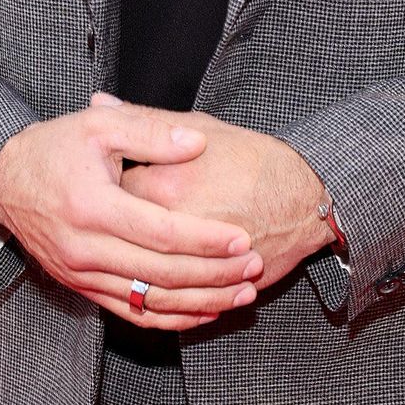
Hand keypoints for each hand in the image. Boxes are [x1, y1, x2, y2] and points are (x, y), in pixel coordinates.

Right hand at [0, 99, 263, 329]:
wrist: (1, 180)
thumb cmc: (54, 146)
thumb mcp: (101, 125)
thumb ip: (151, 132)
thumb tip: (198, 143)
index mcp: (92, 206)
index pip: (161, 233)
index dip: (205, 239)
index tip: (243, 238)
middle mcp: (85, 248)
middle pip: (162, 273)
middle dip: (214, 275)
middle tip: (255, 268)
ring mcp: (81, 274)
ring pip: (150, 301)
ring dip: (200, 302)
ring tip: (242, 295)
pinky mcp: (79, 286)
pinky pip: (130, 313)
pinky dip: (170, 319)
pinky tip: (203, 313)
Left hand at [120, 110, 330, 299]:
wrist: (306, 200)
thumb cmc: (254, 159)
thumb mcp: (201, 127)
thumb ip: (146, 120)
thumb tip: (98, 100)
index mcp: (163, 184)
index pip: (108, 191)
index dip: (102, 185)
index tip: (104, 181)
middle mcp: (171, 226)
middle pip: (119, 237)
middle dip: (112, 229)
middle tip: (115, 217)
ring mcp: (189, 263)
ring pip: (141, 278)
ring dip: (130, 266)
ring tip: (131, 251)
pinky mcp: (203, 287)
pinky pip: (168, 303)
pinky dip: (158, 300)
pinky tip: (155, 286)